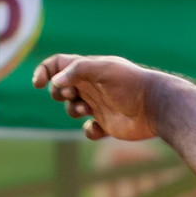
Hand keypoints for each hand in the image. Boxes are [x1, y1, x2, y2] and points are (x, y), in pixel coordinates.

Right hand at [33, 55, 157, 140]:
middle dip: (59, 93)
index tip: (39, 84)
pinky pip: (88, 130)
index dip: (44, 71)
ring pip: (72, 109)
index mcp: (89, 69)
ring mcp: (99, 106)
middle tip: (73, 95)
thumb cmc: (131, 83)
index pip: (58, 65)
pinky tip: (100, 128)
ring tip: (88, 109)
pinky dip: (89, 131)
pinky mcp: (107, 125)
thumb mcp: (104, 69)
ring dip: (73, 111)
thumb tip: (55, 81)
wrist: (156, 107)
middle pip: (61, 88)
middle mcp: (92, 87)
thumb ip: (78, 70)